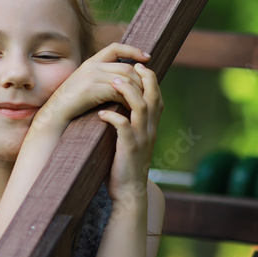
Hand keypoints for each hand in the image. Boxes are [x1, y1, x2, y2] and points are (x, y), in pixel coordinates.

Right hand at [33, 43, 149, 131]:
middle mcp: (91, 66)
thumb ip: (101, 77)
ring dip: (137, 90)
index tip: (147, 57)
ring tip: (143, 99)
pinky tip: (131, 106)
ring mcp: (91, 76)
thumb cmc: (72, 103)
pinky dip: (127, 99)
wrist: (55, 113)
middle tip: (150, 88)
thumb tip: (123, 78)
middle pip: (126, 66)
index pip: (115, 47)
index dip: (133, 50)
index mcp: (90, 62)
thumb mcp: (86, 84)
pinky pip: (118, 91)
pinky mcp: (92, 89)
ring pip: (125, 78)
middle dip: (141, 77)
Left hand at [97, 62, 162, 203]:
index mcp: (152, 125)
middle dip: (142, 78)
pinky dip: (113, 117)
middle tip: (128, 66)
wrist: (129, 191)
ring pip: (141, 108)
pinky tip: (101, 113)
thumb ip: (132, 122)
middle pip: (153, 96)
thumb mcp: (133, 139)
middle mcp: (150, 129)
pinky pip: (124, 128)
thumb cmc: (126, 163)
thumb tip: (121, 104)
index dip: (149, 78)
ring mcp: (141, 138)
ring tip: (112, 83)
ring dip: (127, 92)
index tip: (137, 65)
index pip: (157, 95)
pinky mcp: (130, 148)